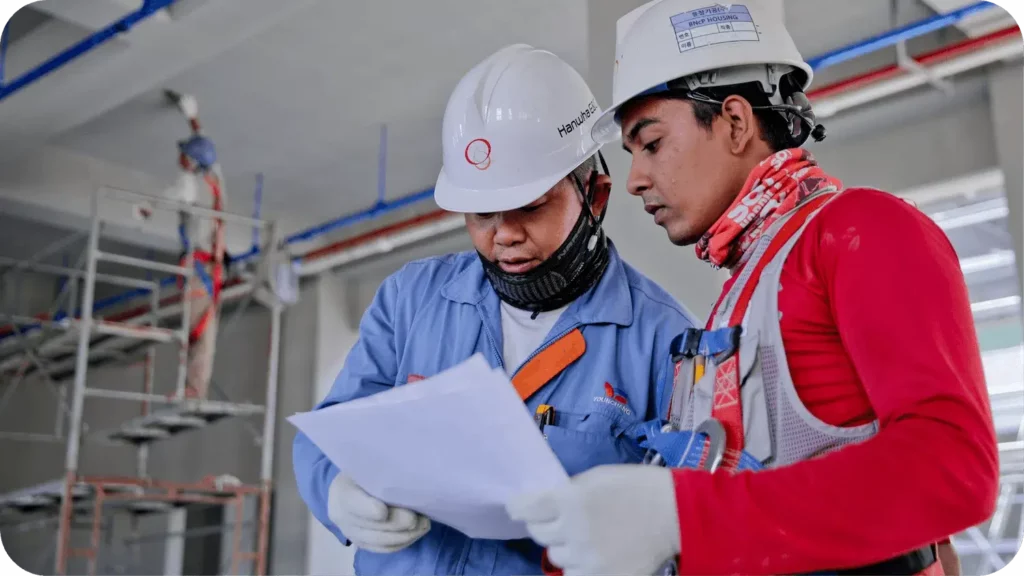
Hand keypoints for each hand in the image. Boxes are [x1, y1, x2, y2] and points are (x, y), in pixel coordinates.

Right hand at [328, 474, 430, 552]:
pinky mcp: (364, 544)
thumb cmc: (364, 471)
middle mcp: (343, 516)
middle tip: (417, 518)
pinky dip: (403, 542)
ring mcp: (352, 533)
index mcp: (342, 491)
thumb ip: (383, 470)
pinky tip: (417, 532)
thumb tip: (409, 470)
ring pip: (380, 541)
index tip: (383, 511)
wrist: (346, 489)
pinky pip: (385, 549)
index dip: (367, 510)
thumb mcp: (368, 464)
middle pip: (370, 526)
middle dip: (396, 524)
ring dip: (405, 535)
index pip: (351, 503)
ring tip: (424, 525)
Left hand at [506, 465, 679, 575]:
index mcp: (570, 500)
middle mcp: (573, 531)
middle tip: (557, 520)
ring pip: (556, 557)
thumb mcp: (597, 477)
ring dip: (563, 547)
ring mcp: (587, 559)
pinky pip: (574, 575)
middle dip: (544, 525)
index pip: (525, 509)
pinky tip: (591, 555)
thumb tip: (545, 502)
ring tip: (581, 538)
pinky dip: (578, 566)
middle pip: (538, 534)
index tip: (518, 507)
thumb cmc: (637, 487)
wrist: (675, 514)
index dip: (518, 507)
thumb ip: (568, 491)